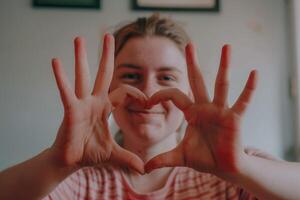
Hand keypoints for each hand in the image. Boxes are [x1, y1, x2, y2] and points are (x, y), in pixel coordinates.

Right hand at [50, 34, 144, 172]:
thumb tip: (145, 169)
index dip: (137, 95)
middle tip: (107, 35)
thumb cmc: (89, 153)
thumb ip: (129, 158)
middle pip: (103, 74)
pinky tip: (56, 61)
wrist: (71, 161)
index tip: (148, 103)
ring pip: (83, 76)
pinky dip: (61, 77)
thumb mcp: (113, 154)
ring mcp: (82, 104)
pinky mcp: (70, 110)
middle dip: (106, 56)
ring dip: (81, 57)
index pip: (124, 93)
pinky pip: (66, 91)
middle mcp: (95, 101)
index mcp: (106, 108)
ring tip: (78, 38)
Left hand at [145, 43, 256, 174]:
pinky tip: (254, 73)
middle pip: (197, 80)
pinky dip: (249, 88)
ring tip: (226, 46)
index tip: (147, 101)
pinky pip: (243, 101)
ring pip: (221, 84)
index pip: (173, 95)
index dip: (160, 95)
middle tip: (189, 44)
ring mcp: (220, 110)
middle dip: (193, 63)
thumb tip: (143, 169)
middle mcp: (205, 107)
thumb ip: (162, 159)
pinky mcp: (234, 118)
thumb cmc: (204, 158)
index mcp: (191, 112)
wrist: (223, 167)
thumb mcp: (180, 157)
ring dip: (223, 66)